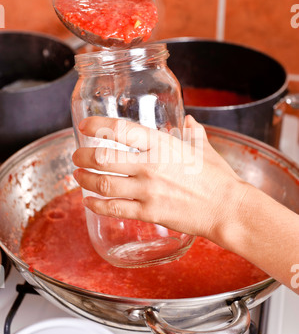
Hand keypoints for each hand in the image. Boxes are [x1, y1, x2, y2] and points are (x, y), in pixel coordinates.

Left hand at [72, 115, 247, 245]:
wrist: (227, 208)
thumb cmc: (219, 178)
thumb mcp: (204, 148)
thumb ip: (193, 132)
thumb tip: (189, 121)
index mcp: (162, 145)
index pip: (120, 129)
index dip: (97, 126)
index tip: (85, 126)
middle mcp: (150, 165)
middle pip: (103, 158)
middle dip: (83, 156)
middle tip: (77, 156)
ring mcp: (147, 190)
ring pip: (103, 184)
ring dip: (85, 180)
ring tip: (79, 176)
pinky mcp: (149, 212)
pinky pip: (114, 208)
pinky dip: (96, 205)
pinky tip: (90, 202)